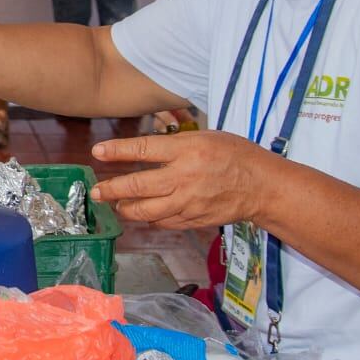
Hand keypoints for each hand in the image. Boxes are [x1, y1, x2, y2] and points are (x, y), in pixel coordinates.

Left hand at [90, 131, 271, 228]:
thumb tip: (145, 151)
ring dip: (127, 208)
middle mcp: (184, 177)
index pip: (144, 149)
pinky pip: (163, 222)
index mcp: (187, 150)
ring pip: (146, 211)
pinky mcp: (193, 220)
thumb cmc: (236, 155)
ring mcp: (188, 202)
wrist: (262, 186)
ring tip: (117, 205)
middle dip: (112, 189)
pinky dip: (150, 219)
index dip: (117, 151)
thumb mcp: (206, 137)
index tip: (98, 152)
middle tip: (96, 191)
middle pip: (138, 186)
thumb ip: (175, 145)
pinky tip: (145, 214)